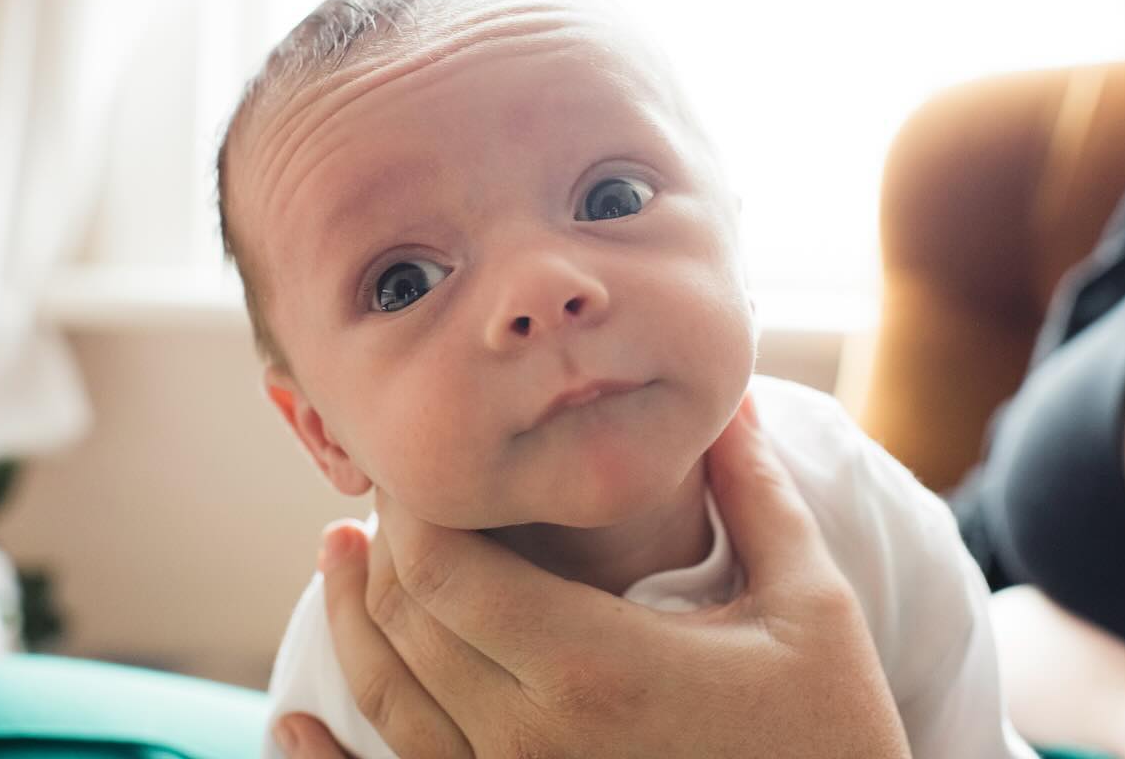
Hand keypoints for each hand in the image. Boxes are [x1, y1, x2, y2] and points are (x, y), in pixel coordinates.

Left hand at [277, 393, 910, 758]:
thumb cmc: (834, 740)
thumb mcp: (811, 608)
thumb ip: (755, 496)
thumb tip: (727, 400)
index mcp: (594, 668)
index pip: (443, 567)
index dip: (410, 505)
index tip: (417, 460)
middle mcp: (530, 739)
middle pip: (404, 620)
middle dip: (380, 545)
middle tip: (386, 491)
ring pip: (386, 699)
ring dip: (347, 622)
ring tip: (336, 559)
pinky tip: (291, 730)